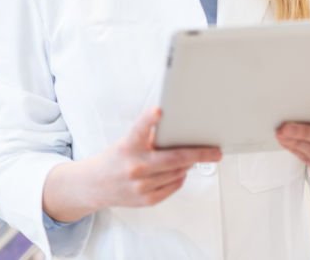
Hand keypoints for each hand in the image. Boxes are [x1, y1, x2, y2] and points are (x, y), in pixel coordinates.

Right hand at [43, 107, 220, 221]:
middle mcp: (134, 166)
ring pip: (178, 173)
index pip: (139, 129)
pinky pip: (174, 186)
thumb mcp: (127, 141)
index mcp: (128, 146)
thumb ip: (150, 137)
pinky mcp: (145, 199)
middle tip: (215, 151)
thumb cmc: (115, 158)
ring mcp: (140, 185)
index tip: (159, 110)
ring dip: (189, 165)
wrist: (94, 185)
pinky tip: (179, 172)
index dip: (149, 119)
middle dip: (199, 154)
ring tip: (191, 159)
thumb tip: (179, 130)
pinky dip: (180, 177)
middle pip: (174, 158)